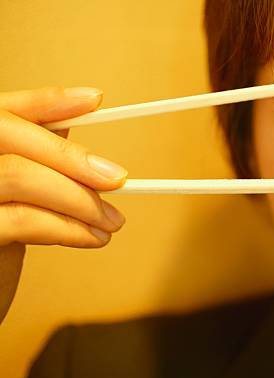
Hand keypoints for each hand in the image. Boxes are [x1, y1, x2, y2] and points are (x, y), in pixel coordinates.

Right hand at [0, 87, 127, 323]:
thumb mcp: (12, 197)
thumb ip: (31, 160)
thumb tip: (69, 124)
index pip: (1, 110)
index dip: (47, 101)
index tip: (97, 99)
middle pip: (8, 134)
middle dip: (70, 156)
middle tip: (119, 179)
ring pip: (19, 176)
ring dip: (78, 199)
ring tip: (112, 221)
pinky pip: (23, 220)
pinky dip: (70, 228)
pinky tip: (94, 239)